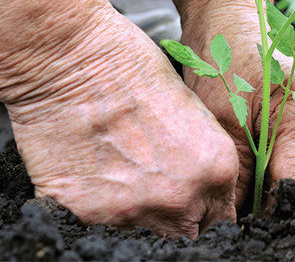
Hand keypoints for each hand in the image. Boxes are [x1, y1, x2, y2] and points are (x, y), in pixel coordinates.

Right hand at [0, 6, 238, 237]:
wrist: (73, 60)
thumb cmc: (133, 68)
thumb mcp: (194, 111)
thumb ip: (204, 159)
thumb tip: (202, 190)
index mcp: (217, 168)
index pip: (221, 220)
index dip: (205, 212)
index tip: (194, 206)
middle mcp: (182, 197)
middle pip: (186, 233)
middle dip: (177, 217)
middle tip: (155, 188)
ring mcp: (134, 211)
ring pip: (144, 235)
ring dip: (137, 213)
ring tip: (120, 173)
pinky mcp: (87, 214)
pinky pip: (98, 227)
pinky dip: (97, 208)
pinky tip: (92, 173)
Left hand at [180, 0, 294, 206]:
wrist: (230, 22)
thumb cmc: (224, 60)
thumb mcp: (222, 122)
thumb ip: (238, 177)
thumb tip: (237, 222)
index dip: (269, 213)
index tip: (241, 225)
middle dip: (277, 206)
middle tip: (239, 215)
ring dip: (280, 193)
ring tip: (245, 196)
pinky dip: (282, 176)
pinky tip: (256, 176)